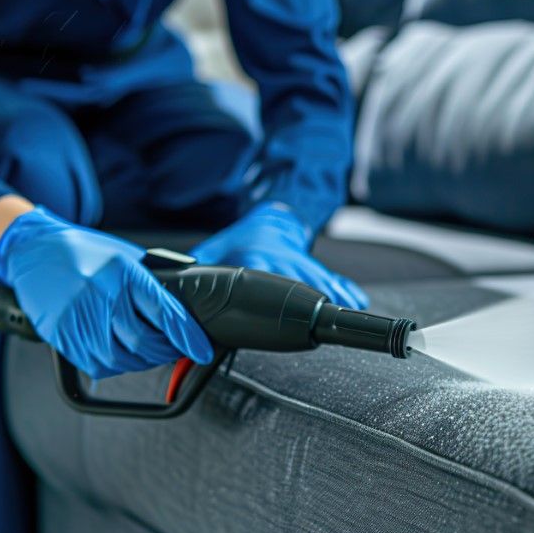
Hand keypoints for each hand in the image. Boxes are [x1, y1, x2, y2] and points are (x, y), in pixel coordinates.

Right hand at [0, 208, 212, 378]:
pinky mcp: (61, 334)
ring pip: (120, 360)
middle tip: (174, 350)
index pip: (165, 312)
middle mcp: (101, 295)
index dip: (188, 337)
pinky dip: (114, 366)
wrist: (34, 249)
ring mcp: (78, 317)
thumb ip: (152, 277)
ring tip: (147, 352)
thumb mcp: (124, 254)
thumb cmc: (83, 251)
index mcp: (122, 272)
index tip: (203, 351)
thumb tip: (185, 303)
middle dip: (165, 353)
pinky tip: (120, 354)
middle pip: (143, 343)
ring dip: (141, 362)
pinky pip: (95, 365)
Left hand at [190, 204, 368, 309]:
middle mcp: (282, 259)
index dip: (270, 284)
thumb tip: (177, 286)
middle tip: (318, 312)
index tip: (275, 303)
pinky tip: (357, 299)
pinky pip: (332, 278)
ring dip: (332, 292)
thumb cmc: (241, 241)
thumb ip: (200, 267)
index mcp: (256, 255)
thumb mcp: (215, 249)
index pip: (261, 272)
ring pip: (318, 279)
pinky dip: (345, 288)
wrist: (270, 220)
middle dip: (308, 294)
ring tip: (347, 305)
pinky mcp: (314, 267)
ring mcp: (301, 263)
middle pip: (297, 279)